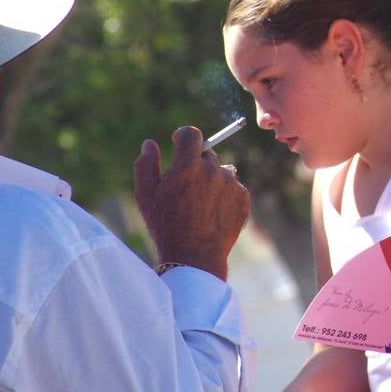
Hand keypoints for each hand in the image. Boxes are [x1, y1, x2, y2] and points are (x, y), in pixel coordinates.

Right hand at [134, 125, 249, 280]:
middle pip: (206, 154)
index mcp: (188, 166)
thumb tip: (150, 143)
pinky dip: (224, 194)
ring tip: (199, 204)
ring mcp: (231, 183)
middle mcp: (213, 170)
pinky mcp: (244, 197)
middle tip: (185, 186)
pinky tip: (212, 212)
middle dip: (195, 163)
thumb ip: (146, 165)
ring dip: (211, 179)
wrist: (194, 257)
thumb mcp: (146, 196)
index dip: (183, 135)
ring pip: (221, 170)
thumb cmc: (165, 226)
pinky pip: (233, 187)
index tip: (178, 141)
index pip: (191, 134)